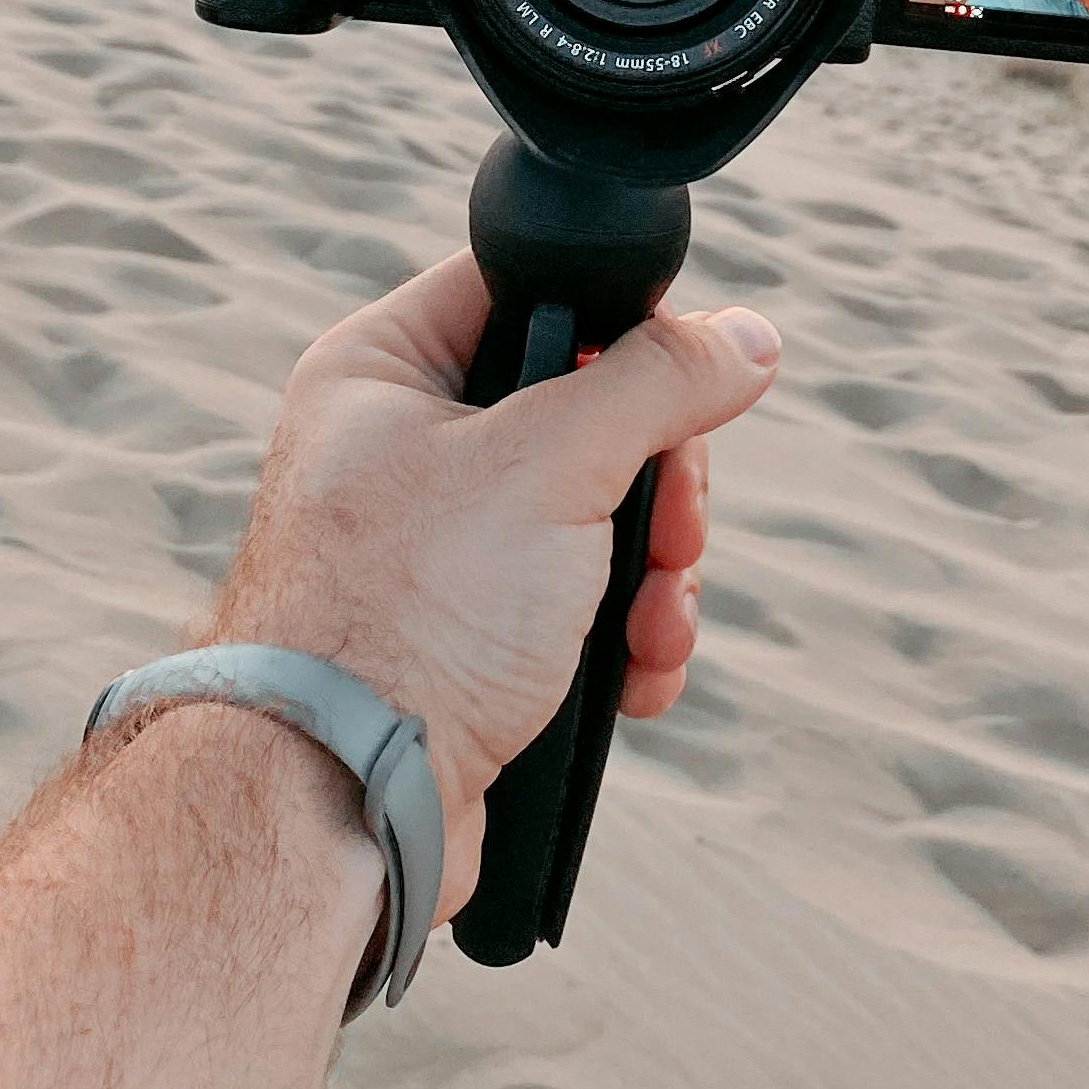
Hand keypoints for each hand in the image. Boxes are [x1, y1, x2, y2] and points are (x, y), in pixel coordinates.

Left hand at [211, 255, 779, 916]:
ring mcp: (441, 547)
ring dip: (657, 575)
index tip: (680, 379)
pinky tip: (632, 678)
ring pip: (602, 515)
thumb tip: (749, 337)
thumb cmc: (409, 615)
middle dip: (660, 485)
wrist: (339, 804)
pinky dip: (625, 638)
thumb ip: (658, 381)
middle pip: (591, 410)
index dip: (623, 323)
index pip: (531, 285)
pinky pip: (584, 603)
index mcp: (387, 367)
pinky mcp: (473, 635)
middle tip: (676, 530)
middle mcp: (405, 445)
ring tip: (653, 627)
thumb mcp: (549, 464)